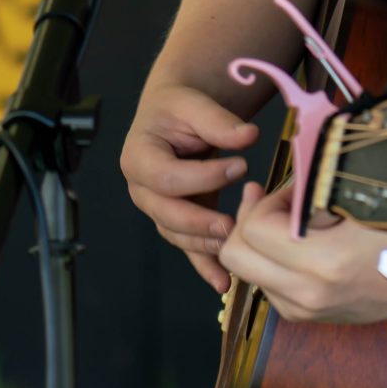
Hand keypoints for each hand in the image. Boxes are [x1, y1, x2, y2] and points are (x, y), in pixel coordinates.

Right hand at [121, 82, 261, 291]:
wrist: (172, 115)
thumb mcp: (194, 104)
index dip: (203, 177)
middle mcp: (141, 188)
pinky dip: (204, 266)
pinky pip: (187, 246)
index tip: (241, 166)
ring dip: (204, 245)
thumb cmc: (179, 108)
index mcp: (138, 157)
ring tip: (233, 248)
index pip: (167, 177)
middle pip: (166, 213)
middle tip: (232, 225)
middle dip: (199, 222)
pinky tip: (223, 283)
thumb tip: (249, 135)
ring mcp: (157, 208)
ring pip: (176, 234)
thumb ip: (218, 121)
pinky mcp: (176, 220)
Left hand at [220, 182, 386, 324]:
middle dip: (248, 223)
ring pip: (251, 274)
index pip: (251, 229)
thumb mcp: (358, 194)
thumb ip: (311, 184)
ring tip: (296, 220)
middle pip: (236, 259)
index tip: (292, 189)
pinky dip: (277, 263)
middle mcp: (309, 296)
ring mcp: (312, 312)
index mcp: (321, 264)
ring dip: (262, 244)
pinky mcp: (317, 318)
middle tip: (273, 201)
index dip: (264, 201)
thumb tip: (278, 168)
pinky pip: (273, 288)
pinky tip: (305, 244)